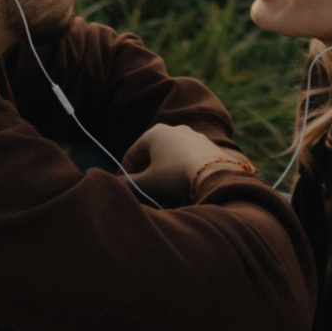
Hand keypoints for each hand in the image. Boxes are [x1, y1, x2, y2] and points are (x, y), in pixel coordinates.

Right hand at [124, 122, 252, 203]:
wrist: (214, 174)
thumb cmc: (174, 176)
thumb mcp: (148, 183)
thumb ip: (130, 183)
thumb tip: (117, 185)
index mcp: (155, 133)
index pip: (133, 153)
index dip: (126, 172)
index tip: (124, 187)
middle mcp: (175, 129)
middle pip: (154, 157)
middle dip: (149, 179)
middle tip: (147, 196)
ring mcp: (194, 137)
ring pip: (173, 161)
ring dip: (166, 180)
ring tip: (167, 200)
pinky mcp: (209, 147)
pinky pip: (189, 162)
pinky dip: (183, 177)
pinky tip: (184, 194)